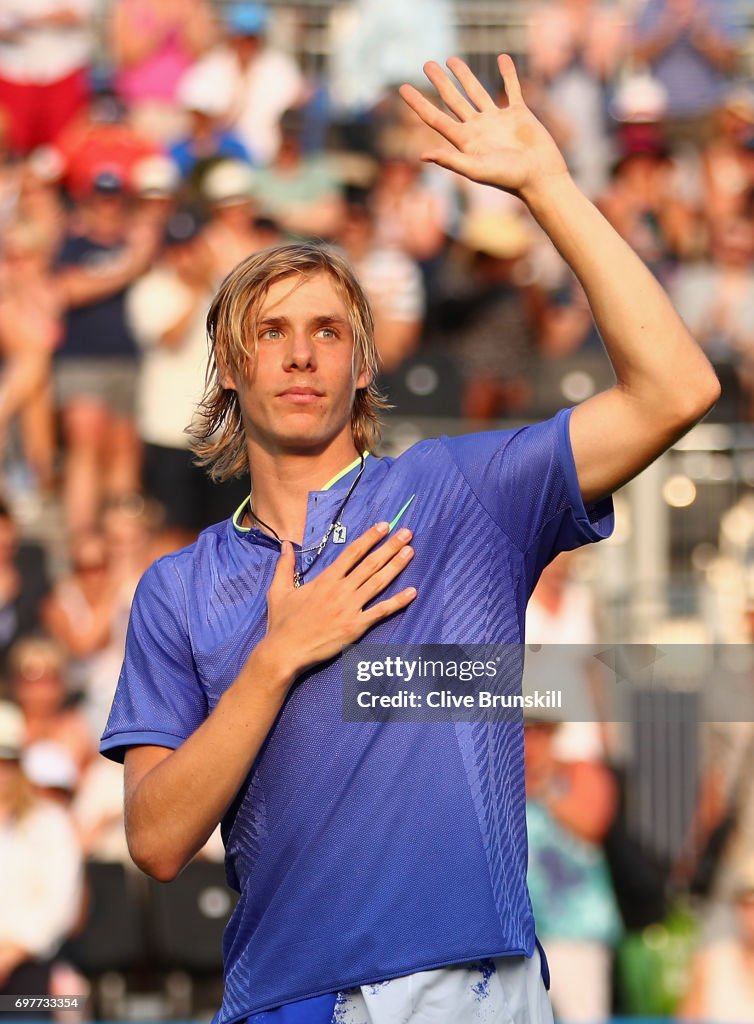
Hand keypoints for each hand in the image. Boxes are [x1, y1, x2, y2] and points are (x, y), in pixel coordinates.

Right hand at [263, 522, 416, 675]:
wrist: (284, 651)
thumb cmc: (281, 623)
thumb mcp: (278, 590)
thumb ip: (284, 566)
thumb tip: (286, 544)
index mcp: (325, 579)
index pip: (352, 553)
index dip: (370, 538)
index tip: (384, 526)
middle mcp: (340, 590)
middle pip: (370, 563)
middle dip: (390, 546)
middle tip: (407, 533)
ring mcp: (350, 608)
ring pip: (378, 582)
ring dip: (396, 566)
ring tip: (410, 551)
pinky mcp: (356, 626)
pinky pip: (381, 611)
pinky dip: (398, 601)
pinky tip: (412, 592)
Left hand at [399, 55, 568, 203]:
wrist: (539, 177)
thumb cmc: (508, 178)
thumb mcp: (476, 170)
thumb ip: (451, 160)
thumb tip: (422, 155)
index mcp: (465, 140)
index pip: (435, 118)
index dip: (418, 103)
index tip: (403, 87)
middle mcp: (478, 128)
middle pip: (453, 100)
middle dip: (440, 82)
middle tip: (427, 64)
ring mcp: (497, 120)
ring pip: (477, 91)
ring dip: (465, 75)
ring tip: (452, 59)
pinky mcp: (518, 114)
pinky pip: (511, 88)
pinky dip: (508, 74)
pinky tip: (502, 59)